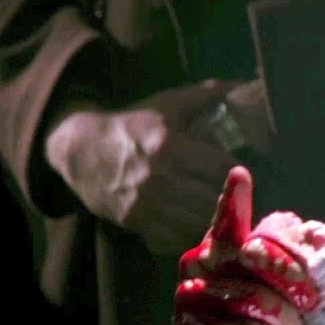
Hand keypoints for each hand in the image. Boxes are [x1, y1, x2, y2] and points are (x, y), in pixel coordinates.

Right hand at [44, 78, 271, 254]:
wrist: (80, 150)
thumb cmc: (130, 125)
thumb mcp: (165, 105)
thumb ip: (202, 96)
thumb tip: (235, 85)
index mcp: (171, 146)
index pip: (222, 169)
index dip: (239, 174)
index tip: (243, 176)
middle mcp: (159, 177)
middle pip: (213, 201)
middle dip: (230, 201)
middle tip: (238, 200)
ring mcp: (147, 204)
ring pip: (197, 224)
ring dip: (213, 222)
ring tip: (222, 215)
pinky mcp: (136, 222)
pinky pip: (175, 239)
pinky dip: (190, 235)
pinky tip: (196, 224)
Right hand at [159, 166, 324, 324]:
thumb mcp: (281, 298)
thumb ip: (297, 273)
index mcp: (223, 249)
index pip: (227, 220)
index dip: (233, 200)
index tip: (240, 176)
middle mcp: (200, 265)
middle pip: (252, 255)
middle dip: (291, 280)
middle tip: (309, 307)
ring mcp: (188, 297)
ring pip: (246, 298)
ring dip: (279, 321)